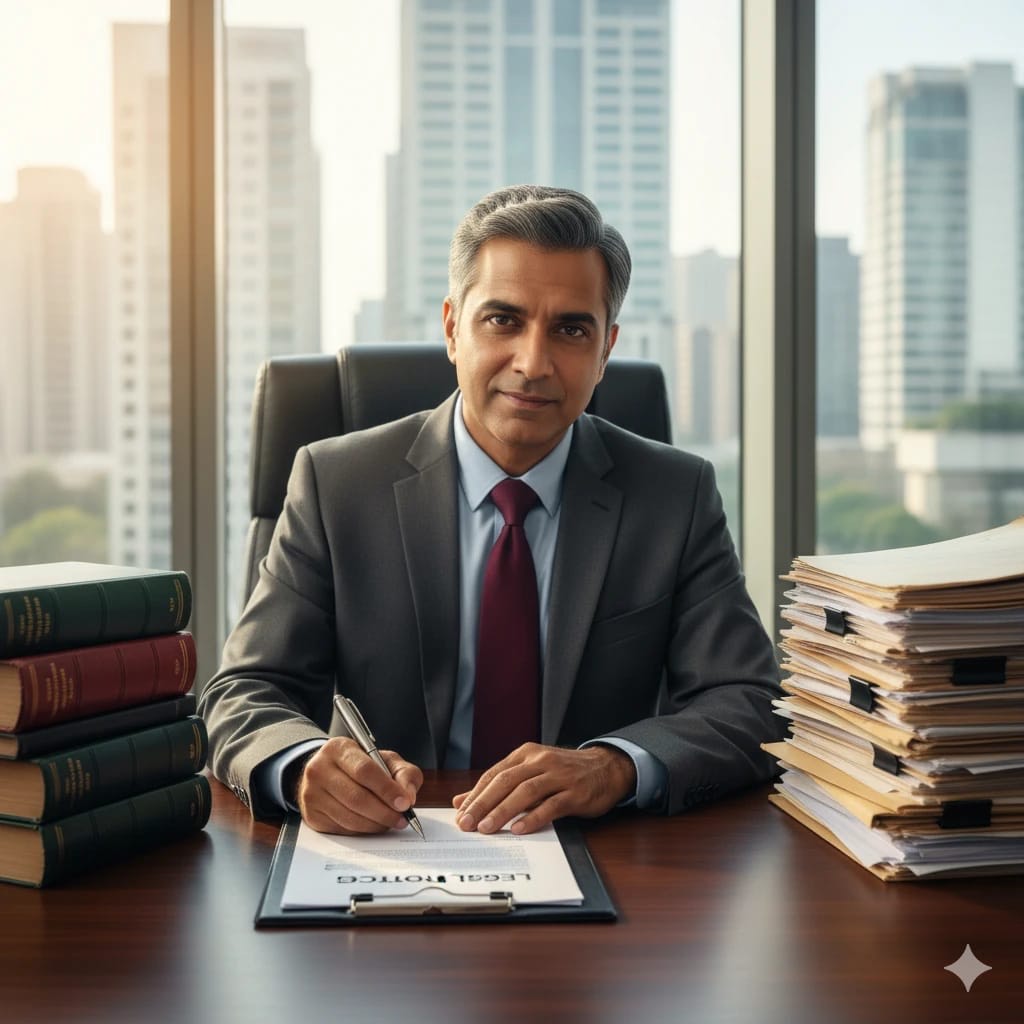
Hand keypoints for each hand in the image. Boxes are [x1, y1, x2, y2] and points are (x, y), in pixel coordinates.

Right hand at [296, 737, 422, 835]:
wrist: (327, 774)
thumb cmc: (361, 766)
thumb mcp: (384, 760)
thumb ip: (403, 773)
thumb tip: (408, 796)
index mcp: (339, 749)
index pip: (365, 771)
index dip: (387, 789)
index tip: (404, 803)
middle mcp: (319, 769)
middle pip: (356, 797)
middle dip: (384, 812)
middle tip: (402, 818)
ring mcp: (312, 793)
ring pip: (349, 817)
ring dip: (376, 824)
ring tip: (391, 822)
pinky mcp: (312, 815)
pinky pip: (342, 828)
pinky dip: (363, 830)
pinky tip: (373, 824)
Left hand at [452, 743, 636, 835]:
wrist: (606, 766)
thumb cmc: (564, 771)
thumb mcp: (531, 771)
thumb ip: (500, 785)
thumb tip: (463, 801)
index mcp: (526, 754)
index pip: (495, 774)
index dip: (476, 794)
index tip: (460, 813)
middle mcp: (541, 761)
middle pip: (506, 781)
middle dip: (483, 803)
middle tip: (466, 823)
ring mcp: (559, 776)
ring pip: (526, 792)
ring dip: (503, 811)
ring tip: (487, 828)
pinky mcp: (576, 792)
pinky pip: (552, 805)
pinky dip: (534, 818)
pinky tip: (520, 829)